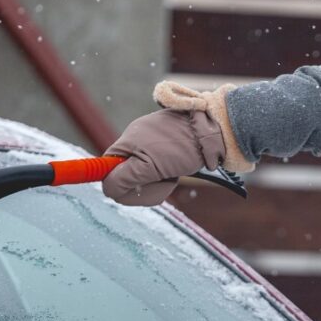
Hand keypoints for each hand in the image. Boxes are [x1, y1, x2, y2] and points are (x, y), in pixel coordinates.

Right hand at [102, 109, 225, 205]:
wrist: (214, 132)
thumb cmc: (182, 147)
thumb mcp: (149, 167)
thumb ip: (124, 178)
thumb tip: (107, 189)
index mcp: (127, 141)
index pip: (106, 169)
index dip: (118, 184)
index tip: (136, 188)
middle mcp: (135, 140)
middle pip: (125, 175)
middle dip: (143, 186)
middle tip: (162, 183)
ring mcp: (150, 144)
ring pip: (143, 176)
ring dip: (157, 183)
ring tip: (172, 175)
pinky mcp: (165, 149)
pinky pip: (157, 170)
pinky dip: (166, 176)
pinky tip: (178, 172)